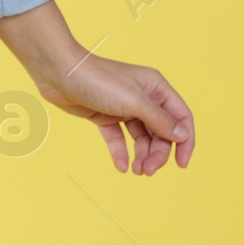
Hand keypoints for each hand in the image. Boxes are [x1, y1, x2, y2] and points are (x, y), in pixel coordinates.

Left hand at [0, 1, 194, 175]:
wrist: (58, 73)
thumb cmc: (97, 80)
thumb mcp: (133, 101)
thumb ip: (159, 120)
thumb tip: (182, 135)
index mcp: (156, 88)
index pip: (180, 117)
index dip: (185, 141)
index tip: (181, 164)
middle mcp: (143, 97)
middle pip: (161, 132)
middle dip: (158, 153)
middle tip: (148, 171)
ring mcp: (123, 107)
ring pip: (141, 137)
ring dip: (142, 155)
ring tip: (137, 171)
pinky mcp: (105, 116)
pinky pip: (118, 138)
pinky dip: (121, 152)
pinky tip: (122, 166)